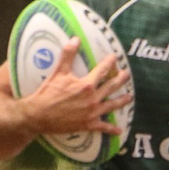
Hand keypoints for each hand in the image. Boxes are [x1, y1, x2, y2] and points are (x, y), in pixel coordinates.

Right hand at [18, 39, 132, 138]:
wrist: (39, 115)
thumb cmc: (48, 93)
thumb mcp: (58, 72)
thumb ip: (68, 55)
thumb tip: (75, 39)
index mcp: (87, 84)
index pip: (102, 70)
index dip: (110, 62)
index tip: (115, 57)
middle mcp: (93, 98)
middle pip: (111, 86)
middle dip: (121, 79)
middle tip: (127, 75)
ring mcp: (92, 112)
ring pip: (112, 105)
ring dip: (122, 101)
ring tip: (129, 97)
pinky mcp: (88, 124)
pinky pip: (103, 127)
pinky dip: (112, 129)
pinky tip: (119, 131)